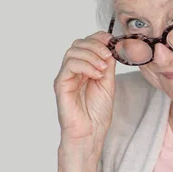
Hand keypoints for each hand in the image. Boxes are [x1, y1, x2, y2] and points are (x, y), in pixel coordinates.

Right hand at [53, 31, 115, 155]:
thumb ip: (108, 64)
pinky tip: (97, 74)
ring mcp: (65, 76)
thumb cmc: (97, 113)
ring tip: (103, 69)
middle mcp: (72, 70)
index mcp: (84, 68)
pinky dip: (86, 65)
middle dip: (96, 45)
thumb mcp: (108, 82)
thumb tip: (111, 46)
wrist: (91, 133)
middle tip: (108, 55)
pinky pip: (70, 65)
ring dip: (92, 55)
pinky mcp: (61, 84)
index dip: (98, 38)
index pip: (86, 43)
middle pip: (78, 44)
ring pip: (73, 51)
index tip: (111, 41)